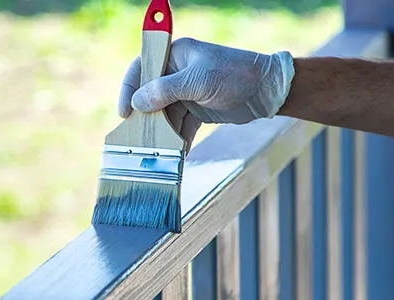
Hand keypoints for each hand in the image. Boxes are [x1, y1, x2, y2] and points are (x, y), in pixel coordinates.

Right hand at [118, 37, 294, 147]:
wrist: (268, 91)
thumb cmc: (235, 75)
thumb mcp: (199, 81)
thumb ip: (166, 91)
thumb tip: (137, 103)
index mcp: (174, 55)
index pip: (141, 68)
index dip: (128, 89)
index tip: (124, 113)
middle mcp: (176, 72)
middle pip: (149, 95)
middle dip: (145, 117)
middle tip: (139, 138)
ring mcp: (186, 92)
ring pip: (164, 114)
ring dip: (162, 133)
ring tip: (160, 150)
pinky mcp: (196, 109)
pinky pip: (180, 126)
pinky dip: (178, 140)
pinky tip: (178, 153)